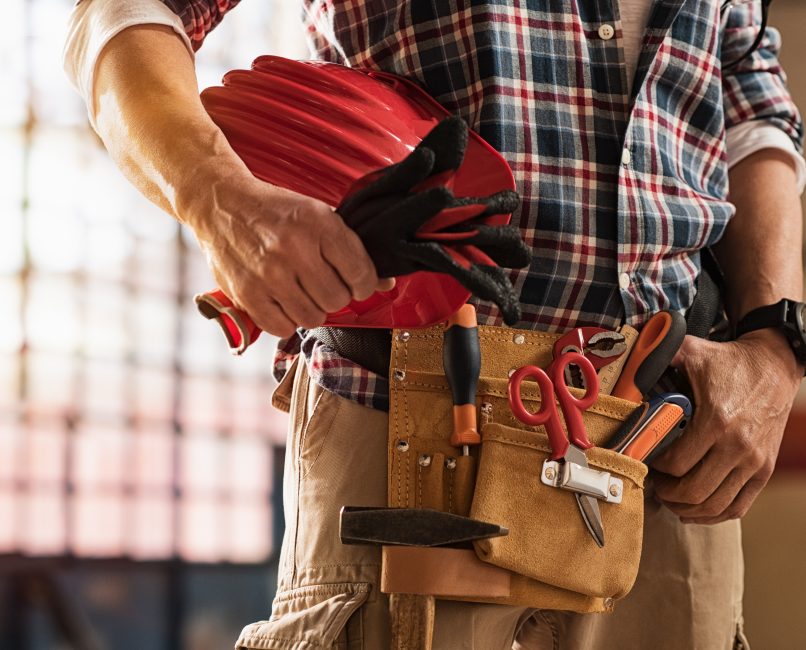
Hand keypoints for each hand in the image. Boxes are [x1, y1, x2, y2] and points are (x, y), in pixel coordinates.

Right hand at [186, 170, 393, 337]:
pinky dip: (286, 320)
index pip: (360, 273)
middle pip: (337, 300)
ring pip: (312, 318)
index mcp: (318, 223)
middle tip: (322, 284)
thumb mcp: (317, 216)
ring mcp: (269, 273)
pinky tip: (282, 301)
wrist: (222, 205)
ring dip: (311, 309)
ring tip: (300, 291)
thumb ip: (351, 250)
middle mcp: (294, 248)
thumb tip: (385, 284)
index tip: (356, 283)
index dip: (364, 284)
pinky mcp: (247, 293)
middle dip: (335, 296)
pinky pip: (283, 328)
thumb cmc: (275, 212)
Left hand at [651, 330, 800, 523]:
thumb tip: (628, 362)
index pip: (676, 463)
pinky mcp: (764, 470)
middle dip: (667, 493)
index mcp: (716, 421)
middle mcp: (738, 446)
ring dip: (686, 508)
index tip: (645, 461)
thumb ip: (659, 355)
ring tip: (670, 498)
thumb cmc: (730, 361)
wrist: (774, 365)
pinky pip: (737, 507)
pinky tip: (695, 509)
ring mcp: (754, 462)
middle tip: (654, 484)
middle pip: (694, 491)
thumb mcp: (692, 351)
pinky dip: (713, 515)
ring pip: (714, 505)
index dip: (655, 468)